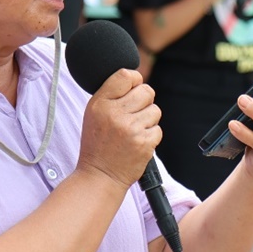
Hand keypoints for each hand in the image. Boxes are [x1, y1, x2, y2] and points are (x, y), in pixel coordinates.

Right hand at [76, 68, 160, 189]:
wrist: (99, 176)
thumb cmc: (98, 143)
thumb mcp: (94, 114)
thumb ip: (112, 95)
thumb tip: (137, 79)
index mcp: (100, 103)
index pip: (126, 75)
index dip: (135, 80)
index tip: (132, 90)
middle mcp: (115, 114)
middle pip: (147, 91)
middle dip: (144, 101)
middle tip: (134, 114)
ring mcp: (131, 129)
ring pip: (155, 110)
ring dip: (148, 120)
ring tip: (133, 130)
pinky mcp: (144, 143)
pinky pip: (158, 129)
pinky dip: (150, 136)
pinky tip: (137, 142)